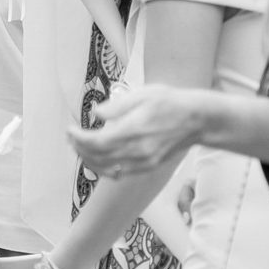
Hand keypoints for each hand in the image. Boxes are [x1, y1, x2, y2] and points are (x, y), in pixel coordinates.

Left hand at [72, 83, 207, 177]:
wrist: (199, 120)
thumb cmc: (172, 103)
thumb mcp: (143, 94)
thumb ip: (116, 106)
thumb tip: (96, 113)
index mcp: (133, 131)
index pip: (96, 142)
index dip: (78, 139)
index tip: (70, 130)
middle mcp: (137, 150)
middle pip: (97, 157)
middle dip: (79, 148)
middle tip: (72, 137)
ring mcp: (144, 161)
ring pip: (106, 168)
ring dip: (89, 159)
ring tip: (80, 147)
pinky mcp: (148, 166)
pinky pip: (120, 173)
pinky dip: (104, 168)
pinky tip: (98, 159)